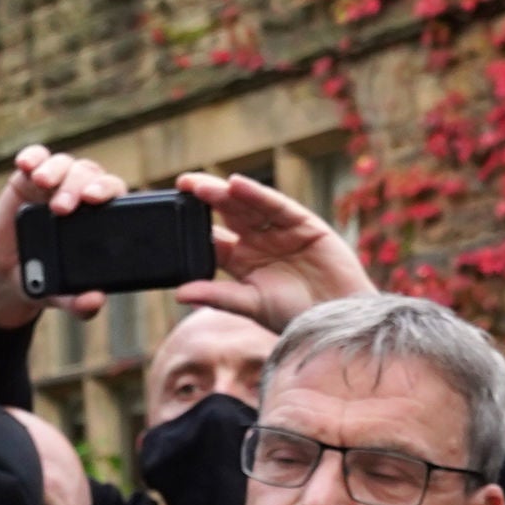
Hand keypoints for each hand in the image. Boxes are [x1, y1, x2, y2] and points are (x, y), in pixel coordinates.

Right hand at [0, 144, 134, 326]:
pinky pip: (36, 158)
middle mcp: (81, 196)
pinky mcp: (29, 180)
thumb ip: (79, 303)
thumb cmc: (45, 282)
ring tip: (43, 184)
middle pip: (89, 176)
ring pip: (65, 163)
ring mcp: (56, 185)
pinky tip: (25, 164)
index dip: (108, 191)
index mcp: (100, 219)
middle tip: (61, 207)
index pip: (114, 195)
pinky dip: (33, 156)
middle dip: (77, 185)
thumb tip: (96, 300)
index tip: (94, 200)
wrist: (7, 276)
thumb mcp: (60, 297)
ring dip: (56, 170)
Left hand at [174, 171, 374, 330]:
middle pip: (228, 215)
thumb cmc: (295, 317)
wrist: (337, 320)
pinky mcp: (303, 224)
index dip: (192, 227)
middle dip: (206, 199)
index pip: (212, 239)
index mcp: (242, 263)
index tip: (168, 215)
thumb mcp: (250, 305)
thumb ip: (217, 296)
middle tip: (182, 184)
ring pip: (249, 206)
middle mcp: (259, 242)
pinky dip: (258, 194)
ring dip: (226, 194)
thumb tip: (178, 294)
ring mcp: (281, 231)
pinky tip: (237, 185)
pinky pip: (276, 206)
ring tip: (202, 185)